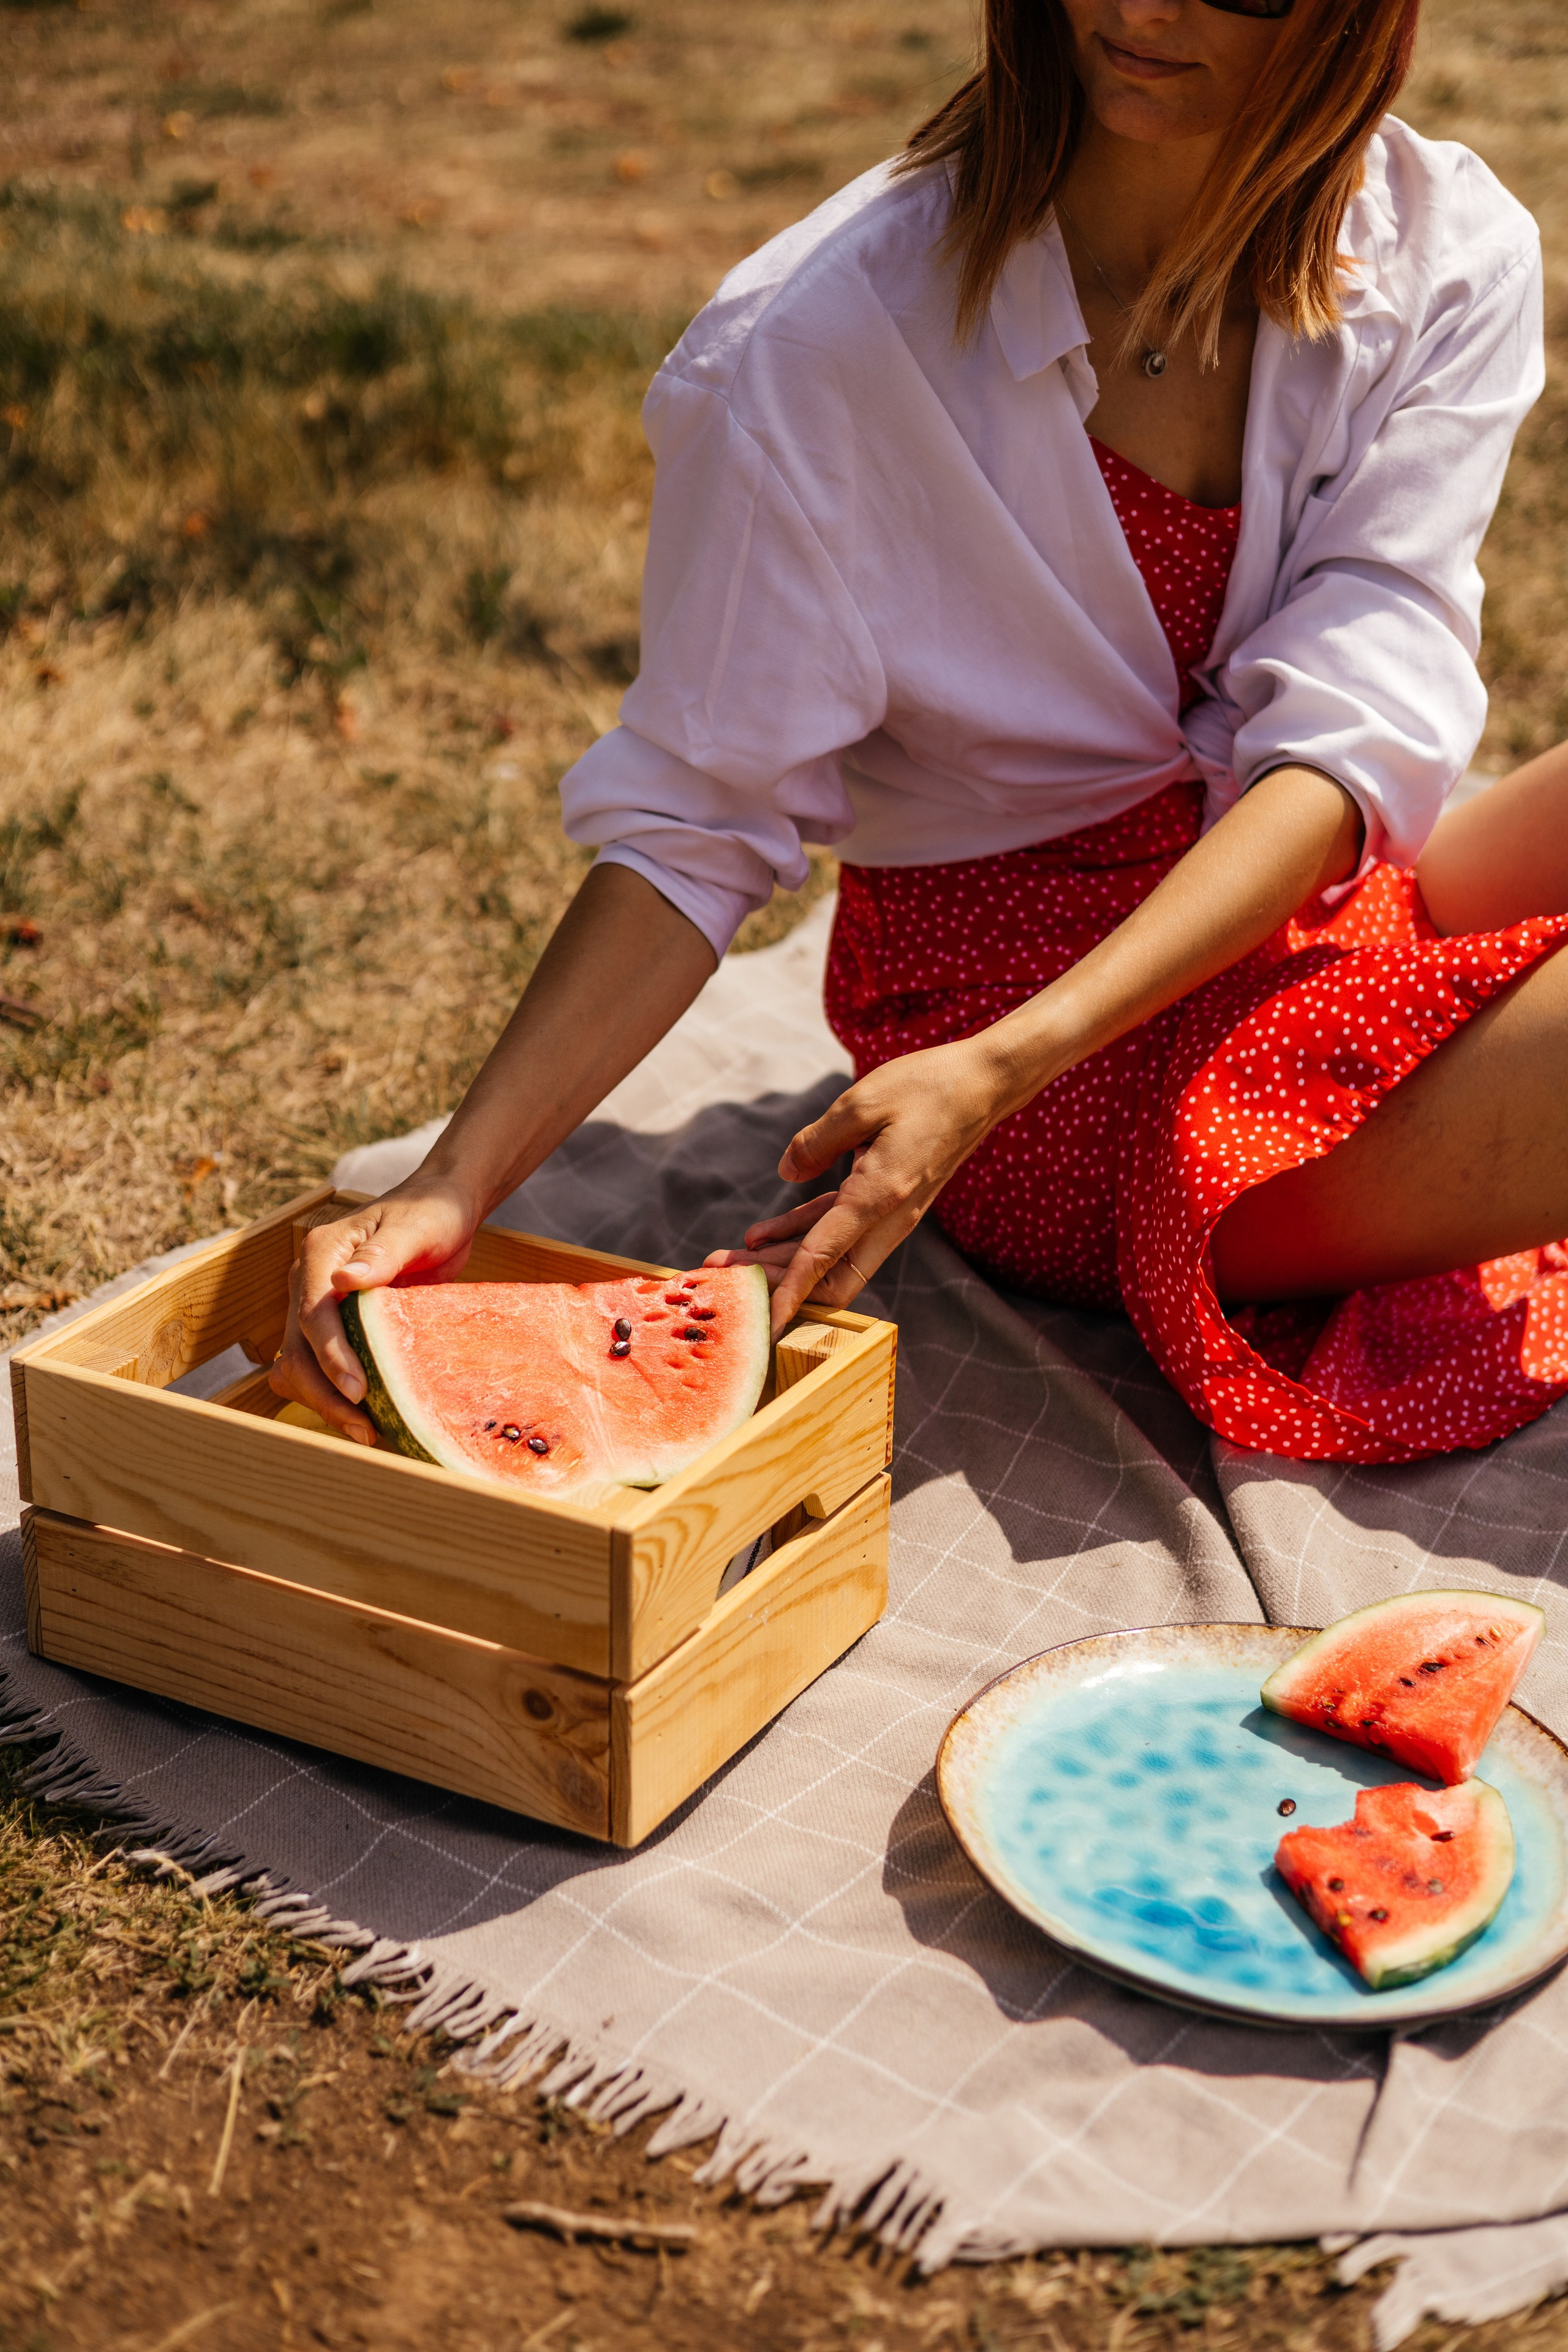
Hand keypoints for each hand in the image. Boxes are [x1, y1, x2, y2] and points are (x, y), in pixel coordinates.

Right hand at [268, 1174, 482, 1442]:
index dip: (331, 1357)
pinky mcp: (332, 1327)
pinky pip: (317, 1369)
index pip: (313, 1314)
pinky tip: (366, 1416)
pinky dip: (332, 1395)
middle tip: (364, 1429)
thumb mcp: (416, 1227)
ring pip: (298, 1366)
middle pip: (297, 1350)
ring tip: (365, 1431)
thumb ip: (383, 1253)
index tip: (358, 1391)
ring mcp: (315, 1306)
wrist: (440, 1210)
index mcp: (320, 1253)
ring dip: (324, 1401)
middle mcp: (308, 1281)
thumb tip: (343, 1278)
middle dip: (325, 1393)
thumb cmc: (431, 1212)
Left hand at [706, 1036, 1010, 1333]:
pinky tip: (762, 1234)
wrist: (983, 1085)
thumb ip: (816, 1141)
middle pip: (828, 1278)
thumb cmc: (928, 1087)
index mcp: (880, 1196)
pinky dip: (803, 1235)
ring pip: (832, 1259)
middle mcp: (888, 1217)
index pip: (825, 1259)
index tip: (763, 1326)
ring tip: (729, 1259)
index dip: (789, 1293)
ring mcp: (891, 1213)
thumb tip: (786, 1172)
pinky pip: (841, 1231)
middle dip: (776, 1283)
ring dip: (782, 1260)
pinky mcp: (888, 1201)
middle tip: (722, 1279)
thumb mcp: (862, 1102)